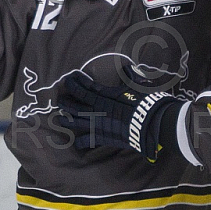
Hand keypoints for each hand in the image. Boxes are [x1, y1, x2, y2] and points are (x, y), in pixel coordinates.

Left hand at [58, 71, 180, 161]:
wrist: (151, 122)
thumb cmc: (145, 101)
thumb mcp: (138, 84)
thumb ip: (130, 75)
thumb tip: (128, 66)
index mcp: (104, 95)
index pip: (83, 86)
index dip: (74, 81)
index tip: (68, 78)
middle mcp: (97, 109)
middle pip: (74, 104)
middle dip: (64, 101)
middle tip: (59, 98)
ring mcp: (98, 124)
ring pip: (75, 122)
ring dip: (65, 119)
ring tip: (59, 118)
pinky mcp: (103, 137)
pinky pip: (87, 140)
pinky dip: (80, 142)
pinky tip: (76, 143)